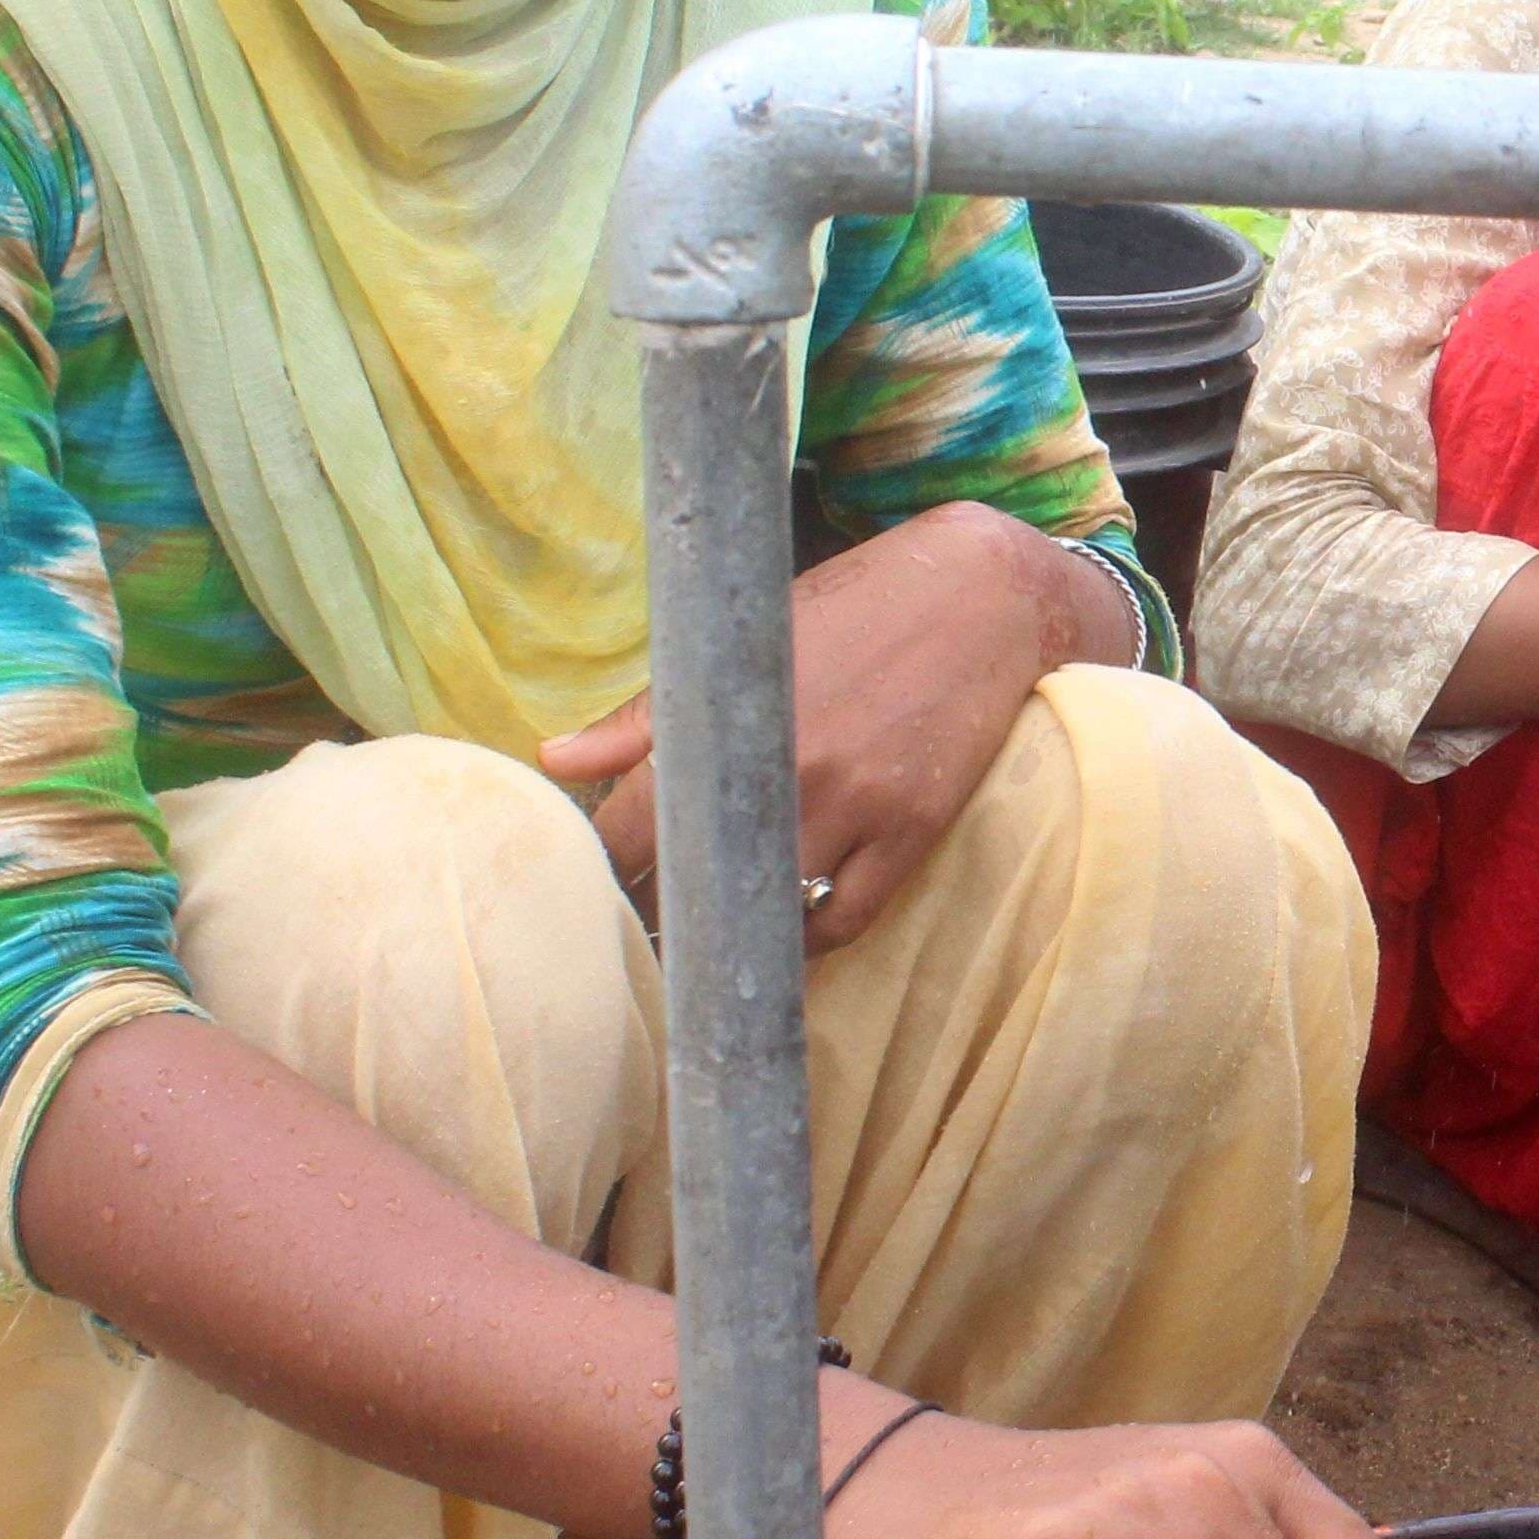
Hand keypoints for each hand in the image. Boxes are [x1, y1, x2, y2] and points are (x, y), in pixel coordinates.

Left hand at [543, 504, 1126, 942]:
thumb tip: (554, 760)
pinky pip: (845, 922)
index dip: (599, 869)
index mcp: (727, 715)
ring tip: (702, 941)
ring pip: (764, 916)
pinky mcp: (913, 832)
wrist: (985, 594)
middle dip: (656, 907)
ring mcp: (856, 806)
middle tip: (643, 918)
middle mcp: (785, 769)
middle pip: (687, 885)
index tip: (593, 885)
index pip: (625, 831)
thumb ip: (647, 712)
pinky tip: (782, 935)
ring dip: (725, 937)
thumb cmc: (855, 607)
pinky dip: (806, 943)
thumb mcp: (744, 640)